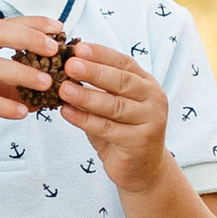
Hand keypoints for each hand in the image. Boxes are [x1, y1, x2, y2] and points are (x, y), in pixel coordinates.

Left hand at [54, 39, 170, 193]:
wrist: (142, 169)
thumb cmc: (122, 132)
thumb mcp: (112, 105)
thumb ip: (97, 88)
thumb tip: (66, 68)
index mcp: (146, 83)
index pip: (123, 63)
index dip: (101, 54)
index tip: (78, 48)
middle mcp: (153, 98)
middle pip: (121, 81)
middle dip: (93, 71)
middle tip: (69, 64)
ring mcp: (150, 120)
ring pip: (114, 105)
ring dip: (86, 96)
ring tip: (63, 89)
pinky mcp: (140, 141)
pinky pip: (107, 128)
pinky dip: (84, 120)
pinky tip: (66, 112)